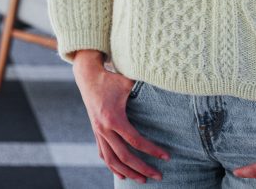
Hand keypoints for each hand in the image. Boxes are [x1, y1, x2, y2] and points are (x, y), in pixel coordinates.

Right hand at [72, 50, 169, 183]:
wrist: (88, 76)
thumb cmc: (111, 79)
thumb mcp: (128, 83)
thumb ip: (145, 88)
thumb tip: (166, 86)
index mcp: (114, 118)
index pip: (136, 141)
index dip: (152, 150)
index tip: (166, 157)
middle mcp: (104, 129)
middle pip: (124, 156)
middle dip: (142, 168)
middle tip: (158, 176)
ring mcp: (98, 132)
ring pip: (112, 160)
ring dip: (127, 172)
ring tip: (142, 180)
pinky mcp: (96, 132)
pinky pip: (103, 154)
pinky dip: (112, 167)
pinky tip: (121, 174)